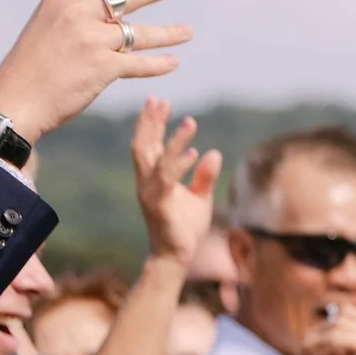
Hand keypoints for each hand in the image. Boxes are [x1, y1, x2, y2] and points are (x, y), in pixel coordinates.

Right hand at [0, 0, 194, 141]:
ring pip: (142, 32)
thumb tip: (120, 21)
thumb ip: (81, 19)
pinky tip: (173, 62)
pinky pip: (142, 63)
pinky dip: (159, 64)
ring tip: (188, 32)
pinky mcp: (104, 67)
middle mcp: (78, 13)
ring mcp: (92, 39)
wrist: (16, 99)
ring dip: (170, 33)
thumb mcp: (47, 28)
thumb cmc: (30, 67)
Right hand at [129, 97, 218, 265]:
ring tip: (190, 121)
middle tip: (158, 99)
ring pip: (155, 158)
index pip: (148, 144)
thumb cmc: (185, 227)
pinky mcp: (160, 204)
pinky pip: (168, 179)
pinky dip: (180, 164)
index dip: (151, 122)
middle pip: (143, 145)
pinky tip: (193, 152)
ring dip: (173, 139)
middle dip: (150, 121)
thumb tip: (213, 153)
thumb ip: (204, 176)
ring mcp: (150, 192)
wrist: (177, 255)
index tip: (158, 101)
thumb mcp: (200, 197)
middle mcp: (146, 181)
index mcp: (152, 177)